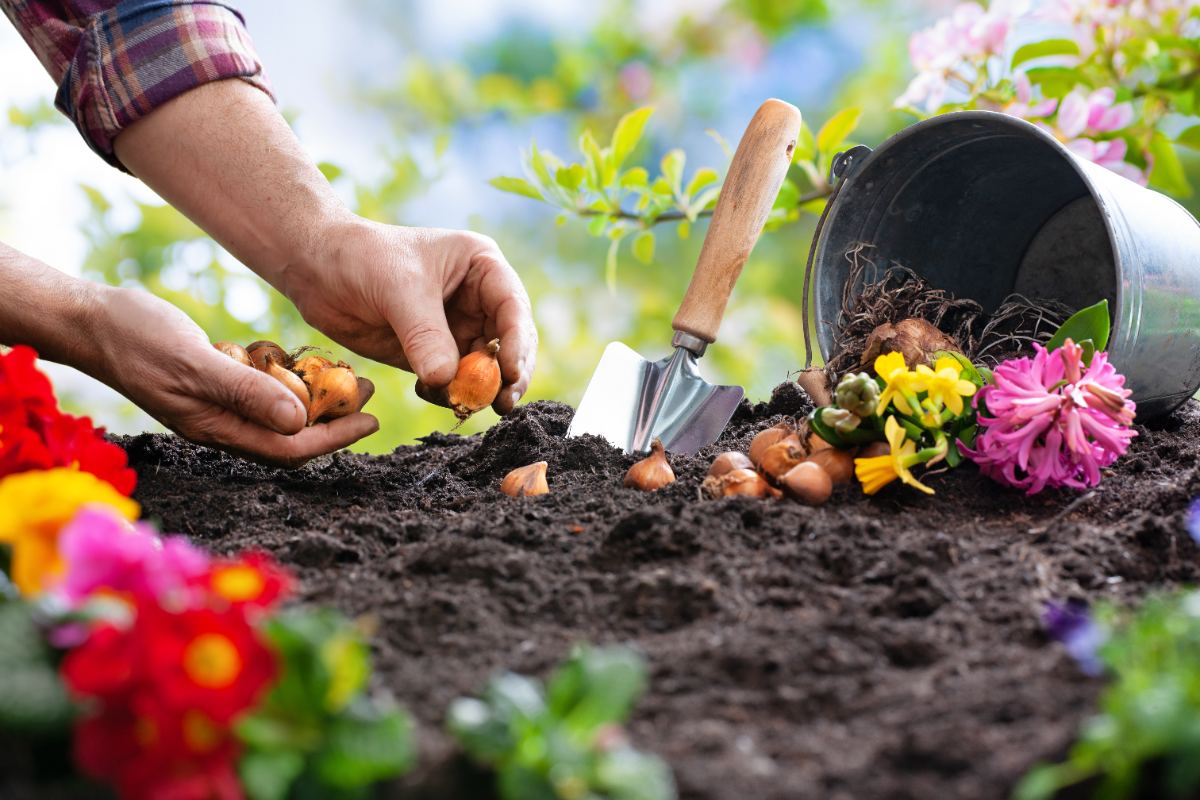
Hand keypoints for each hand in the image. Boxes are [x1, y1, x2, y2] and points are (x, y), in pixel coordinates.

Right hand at [86, 286, 378, 466]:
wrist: (89, 320)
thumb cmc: (135, 338)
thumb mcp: (195, 362)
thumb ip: (245, 391)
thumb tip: (299, 422)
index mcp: (217, 428)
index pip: (289, 449)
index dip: (335, 439)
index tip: (372, 420)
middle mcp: (220, 424)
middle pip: (290, 435)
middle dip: (334, 417)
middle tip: (369, 389)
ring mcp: (214, 404)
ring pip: (277, 412)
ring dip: (315, 397)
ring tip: (347, 374)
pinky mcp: (210, 382)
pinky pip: (258, 390)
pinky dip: (284, 378)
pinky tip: (300, 360)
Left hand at [282, 218, 537, 414]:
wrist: (315, 268)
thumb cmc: (361, 258)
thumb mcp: (399, 290)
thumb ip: (425, 336)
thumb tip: (446, 381)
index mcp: (481, 267)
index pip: (513, 308)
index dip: (517, 343)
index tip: (511, 374)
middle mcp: (477, 299)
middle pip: (508, 343)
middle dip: (507, 375)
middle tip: (501, 404)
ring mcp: (455, 328)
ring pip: (483, 367)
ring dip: (478, 390)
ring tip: (465, 405)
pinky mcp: (431, 353)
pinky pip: (452, 381)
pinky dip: (448, 394)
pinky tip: (431, 395)